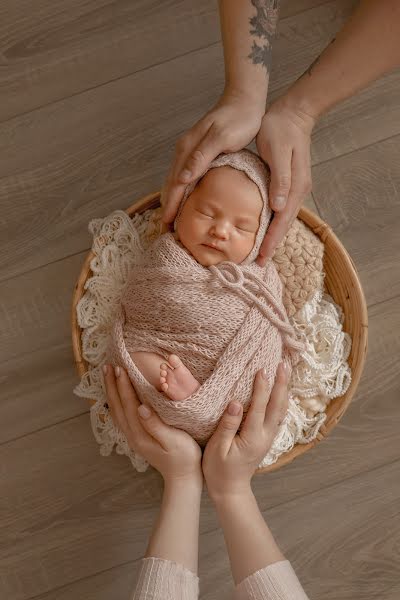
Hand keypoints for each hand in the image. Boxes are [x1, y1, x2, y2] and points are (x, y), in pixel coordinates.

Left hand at [103, 364, 202, 484]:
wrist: (182, 477)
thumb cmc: (183, 457)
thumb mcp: (173, 440)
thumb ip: (156, 425)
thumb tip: (141, 407)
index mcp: (140, 434)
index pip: (128, 404)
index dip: (123, 385)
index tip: (120, 368)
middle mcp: (132, 435)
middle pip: (117, 406)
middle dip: (112, 385)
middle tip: (107, 366)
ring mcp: (133, 437)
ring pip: (116, 410)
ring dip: (111, 391)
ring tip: (107, 376)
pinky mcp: (137, 437)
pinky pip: (121, 415)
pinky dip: (115, 401)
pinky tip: (116, 395)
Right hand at [160, 90, 265, 224]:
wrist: (245, 99)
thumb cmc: (238, 119)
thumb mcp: (221, 138)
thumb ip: (201, 158)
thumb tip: (181, 179)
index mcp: (187, 150)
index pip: (174, 184)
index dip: (170, 206)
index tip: (167, 226)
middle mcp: (184, 151)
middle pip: (170, 185)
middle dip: (168, 208)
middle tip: (167, 230)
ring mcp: (189, 152)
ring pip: (175, 182)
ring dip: (173, 201)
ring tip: (172, 221)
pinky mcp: (198, 153)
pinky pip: (184, 177)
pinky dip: (181, 192)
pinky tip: (185, 201)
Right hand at [202, 363, 288, 500]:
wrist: (230, 490)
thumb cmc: (219, 469)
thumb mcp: (218, 447)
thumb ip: (227, 425)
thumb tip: (235, 402)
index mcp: (252, 436)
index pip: (259, 406)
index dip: (261, 387)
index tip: (262, 369)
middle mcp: (265, 435)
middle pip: (277, 405)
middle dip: (281, 383)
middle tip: (283, 363)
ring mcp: (268, 437)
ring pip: (281, 409)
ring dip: (283, 389)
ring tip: (285, 371)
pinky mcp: (267, 438)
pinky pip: (278, 415)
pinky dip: (281, 400)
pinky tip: (281, 391)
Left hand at [255, 98, 316, 265]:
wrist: (293, 112)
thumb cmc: (281, 129)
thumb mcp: (278, 151)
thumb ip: (280, 179)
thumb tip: (279, 207)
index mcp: (295, 185)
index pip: (282, 220)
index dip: (272, 240)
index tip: (262, 257)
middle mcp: (298, 190)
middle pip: (284, 224)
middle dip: (272, 244)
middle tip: (259, 263)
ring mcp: (295, 187)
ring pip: (283, 218)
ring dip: (272, 235)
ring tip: (260, 252)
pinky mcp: (289, 183)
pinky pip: (281, 209)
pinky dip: (273, 222)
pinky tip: (264, 228)